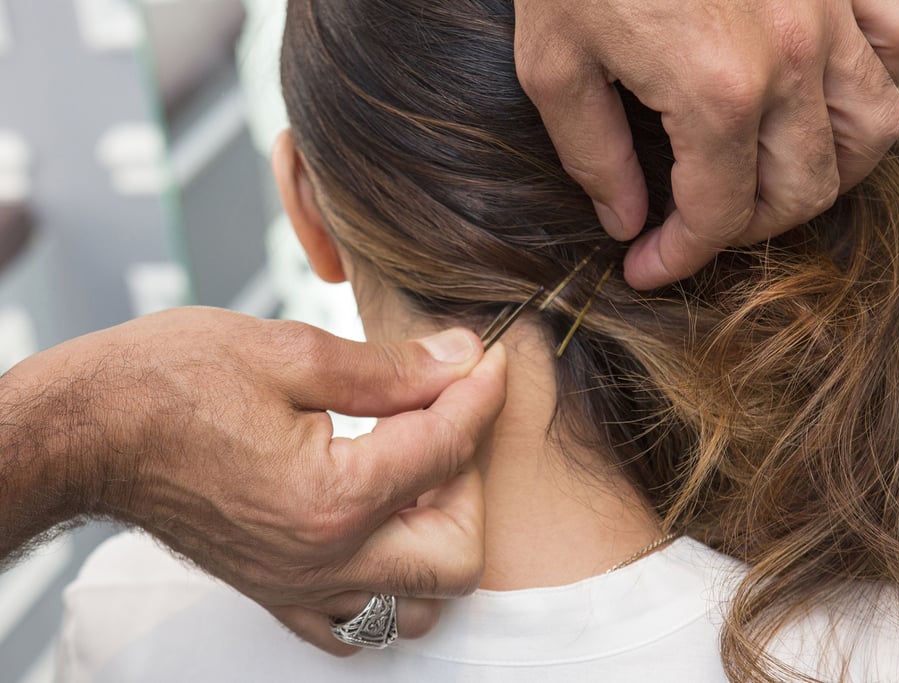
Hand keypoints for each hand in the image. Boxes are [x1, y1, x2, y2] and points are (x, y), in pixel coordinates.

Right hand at [0, 307, 505, 654]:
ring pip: (418, 602)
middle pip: (459, 555)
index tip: (487, 362)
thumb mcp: (288, 351)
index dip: (479, 394)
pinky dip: (389, 582)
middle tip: (446, 423)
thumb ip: (389, 367)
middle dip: (471, 482)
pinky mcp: (277, 593)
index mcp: (332, 497)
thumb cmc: (169, 383)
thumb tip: (459, 359)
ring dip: (437, 536)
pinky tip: (377, 525)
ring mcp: (300, 588)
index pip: (447, 447)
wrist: (89, 432)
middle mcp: (324, 559)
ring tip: (414, 475)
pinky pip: (359, 624)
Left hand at [514, 0, 898, 287]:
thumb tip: (626, 222)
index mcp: (716, 93)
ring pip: (871, 130)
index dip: (681, 257)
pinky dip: (874, 79)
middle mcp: (790, 59)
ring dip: (823, 173)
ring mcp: (828, 11)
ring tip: (766, 180)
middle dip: (745, 228)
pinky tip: (824, 92)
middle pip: (801, 190)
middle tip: (696, 225)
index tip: (646, 267)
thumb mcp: (553, 65)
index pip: (718, 216)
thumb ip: (593, 156)